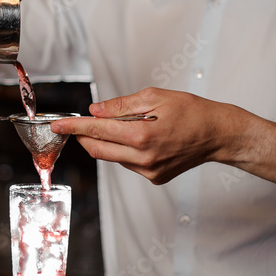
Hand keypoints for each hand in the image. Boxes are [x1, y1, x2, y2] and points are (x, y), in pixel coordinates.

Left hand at [50, 87, 275, 186]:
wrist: (217, 134)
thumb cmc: (191, 111)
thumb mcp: (155, 97)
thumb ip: (121, 105)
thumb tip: (95, 111)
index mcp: (142, 135)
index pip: (97, 131)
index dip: (74, 126)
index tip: (57, 124)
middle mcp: (143, 158)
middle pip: (98, 150)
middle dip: (85, 136)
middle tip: (79, 124)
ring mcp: (149, 171)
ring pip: (112, 157)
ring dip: (107, 142)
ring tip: (124, 125)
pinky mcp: (154, 178)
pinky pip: (127, 164)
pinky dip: (124, 150)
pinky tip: (139, 138)